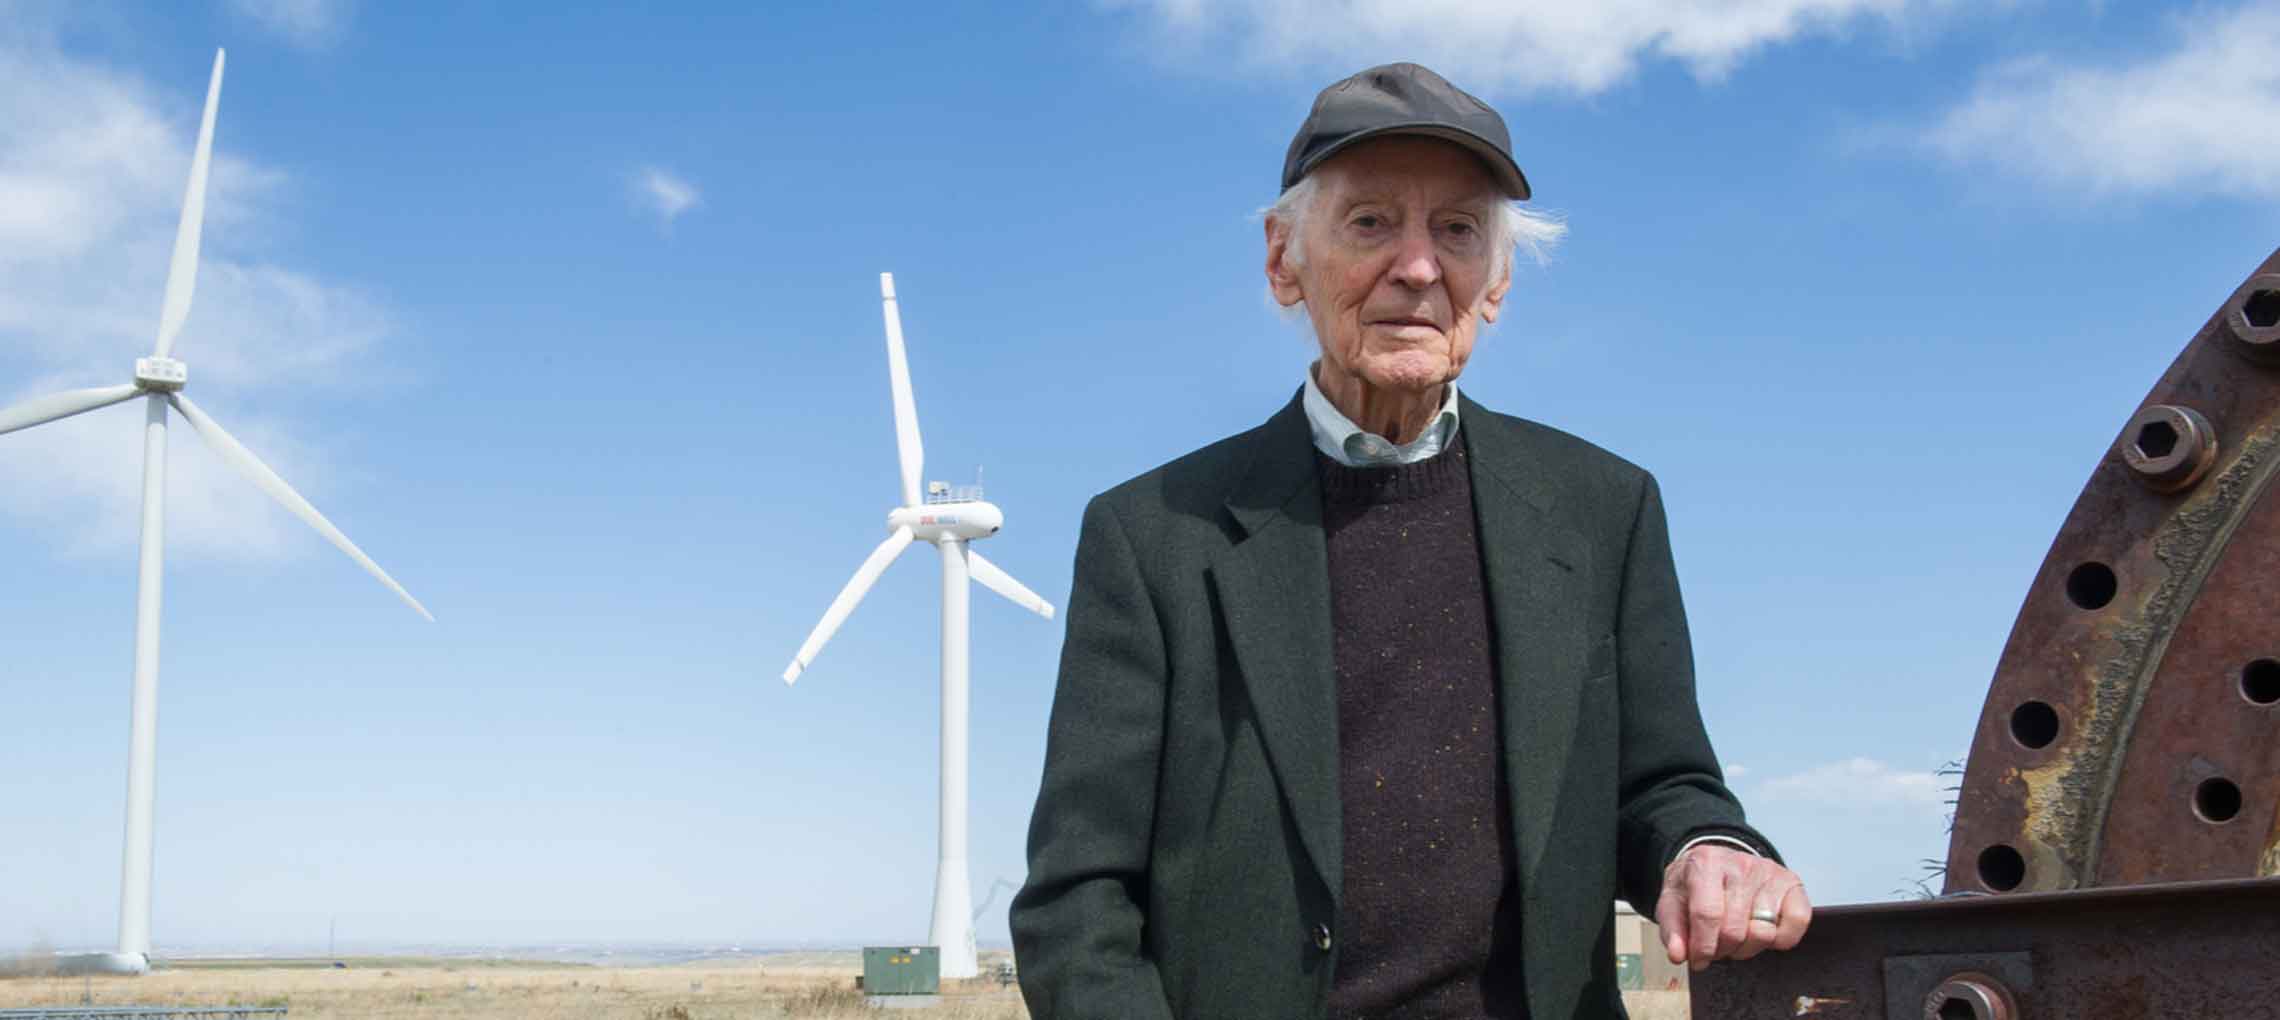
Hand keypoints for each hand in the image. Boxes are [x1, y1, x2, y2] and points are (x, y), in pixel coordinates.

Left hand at [1653, 843, 1810, 970]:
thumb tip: (1678, 955)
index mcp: (1706, 863)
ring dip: (1747, 948)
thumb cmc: (1694, 887)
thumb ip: (1672, 930)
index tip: (1697, 961)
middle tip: (1715, 948)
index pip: (1707, 914)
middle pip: (1734, 929)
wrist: (1716, 863)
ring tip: (1734, 938)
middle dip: (1722, 950)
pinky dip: (1781, 939)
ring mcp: (1770, 872)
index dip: (1702, 946)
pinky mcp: (1792, 882)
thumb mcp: (1672, 902)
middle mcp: (1741, 863)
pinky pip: (1797, 923)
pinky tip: (1762, 932)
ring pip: (1764, 932)